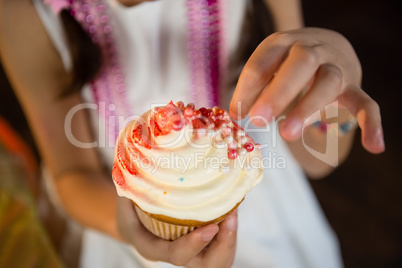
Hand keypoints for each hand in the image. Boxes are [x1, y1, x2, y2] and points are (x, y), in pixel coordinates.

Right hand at [116, 197, 237, 266]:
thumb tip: (137, 161)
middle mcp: (176, 254)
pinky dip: (230, 231)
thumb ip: (132, 187)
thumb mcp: (125, 198)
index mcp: (153, 247)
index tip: (212, 226)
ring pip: (219, 259)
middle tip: (231, 218)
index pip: (176, 254)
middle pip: (206, 266)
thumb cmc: (129, 209)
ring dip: (230, 238)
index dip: (195, 244)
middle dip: (224, 245)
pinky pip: (222, 246)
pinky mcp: (203, 245)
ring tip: (234, 212)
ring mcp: (192, 252)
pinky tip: (232, 208)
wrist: (134, 222)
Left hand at [230, 27, 384, 153]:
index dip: (247, 88)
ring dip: (308, 108)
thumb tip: (237, 115)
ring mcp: (337, 68)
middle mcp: (313, 50)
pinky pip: (367, 103)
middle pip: (301, 63)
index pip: (264, 62)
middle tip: (258, 119)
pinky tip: (374, 146)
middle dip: (278, 92)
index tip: (236, 114)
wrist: (327, 46)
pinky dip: (372, 123)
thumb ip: (253, 89)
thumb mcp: (268, 67)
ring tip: (288, 134)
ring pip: (329, 81)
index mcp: (284, 43)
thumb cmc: (287, 63)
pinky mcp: (354, 88)